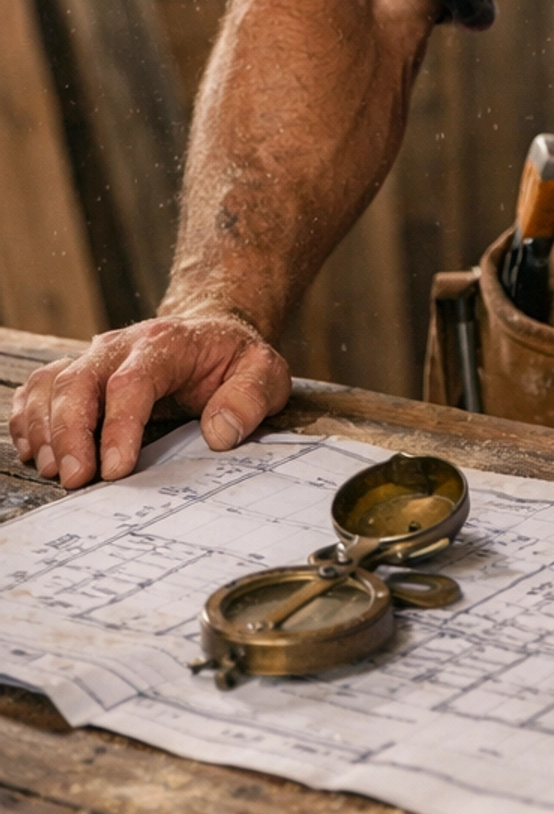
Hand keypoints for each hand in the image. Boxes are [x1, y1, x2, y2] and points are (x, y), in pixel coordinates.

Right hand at [8, 313, 290, 489]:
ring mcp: (95, 356)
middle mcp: (121, 345)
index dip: (118, 427)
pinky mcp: (79, 371)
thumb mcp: (264, 373)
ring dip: (45, 429)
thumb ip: (249, 399)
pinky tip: (35, 451)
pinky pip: (39, 387)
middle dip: (70, 433)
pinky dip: (29, 418)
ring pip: (52, 383)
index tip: (115, 469)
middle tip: (75, 480)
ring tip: (55, 471)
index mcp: (167, 344)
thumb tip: (220, 433)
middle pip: (79, 381)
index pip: (132, 382)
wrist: (211, 333)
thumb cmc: (233, 360)